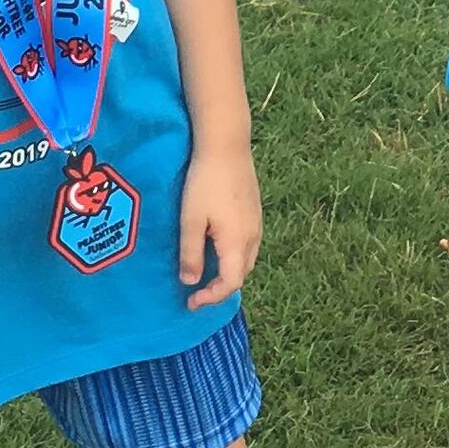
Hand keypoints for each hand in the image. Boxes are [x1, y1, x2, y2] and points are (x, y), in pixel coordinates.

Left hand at [179, 136, 259, 305]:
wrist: (227, 145)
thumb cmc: (205, 182)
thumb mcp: (191, 220)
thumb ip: (191, 253)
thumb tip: (190, 282)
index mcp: (237, 242)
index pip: (230, 283)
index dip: (211, 297)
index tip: (191, 302)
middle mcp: (253, 236)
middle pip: (241, 274)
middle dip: (220, 288)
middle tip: (197, 292)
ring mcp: (257, 222)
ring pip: (246, 259)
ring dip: (228, 272)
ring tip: (206, 273)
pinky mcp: (255, 211)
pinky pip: (248, 244)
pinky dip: (234, 256)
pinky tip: (218, 247)